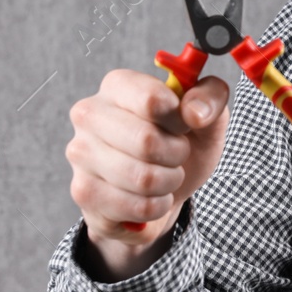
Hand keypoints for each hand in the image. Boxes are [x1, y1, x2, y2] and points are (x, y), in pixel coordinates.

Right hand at [66, 69, 230, 249]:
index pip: (152, 100)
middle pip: (146, 141)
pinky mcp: (83, 191)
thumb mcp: (207, 116)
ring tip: (165, 174)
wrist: (163, 186)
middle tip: (176, 153)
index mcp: (118, 85)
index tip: (182, 125)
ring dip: (169, 182)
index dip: (179, 120)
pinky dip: (158, 206)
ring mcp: (79, 152)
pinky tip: (151, 196)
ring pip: (143, 178)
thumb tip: (194, 112)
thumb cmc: (180, 141)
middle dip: (177, 154)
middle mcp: (89, 113)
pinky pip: (137, 207)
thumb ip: (211, 98)